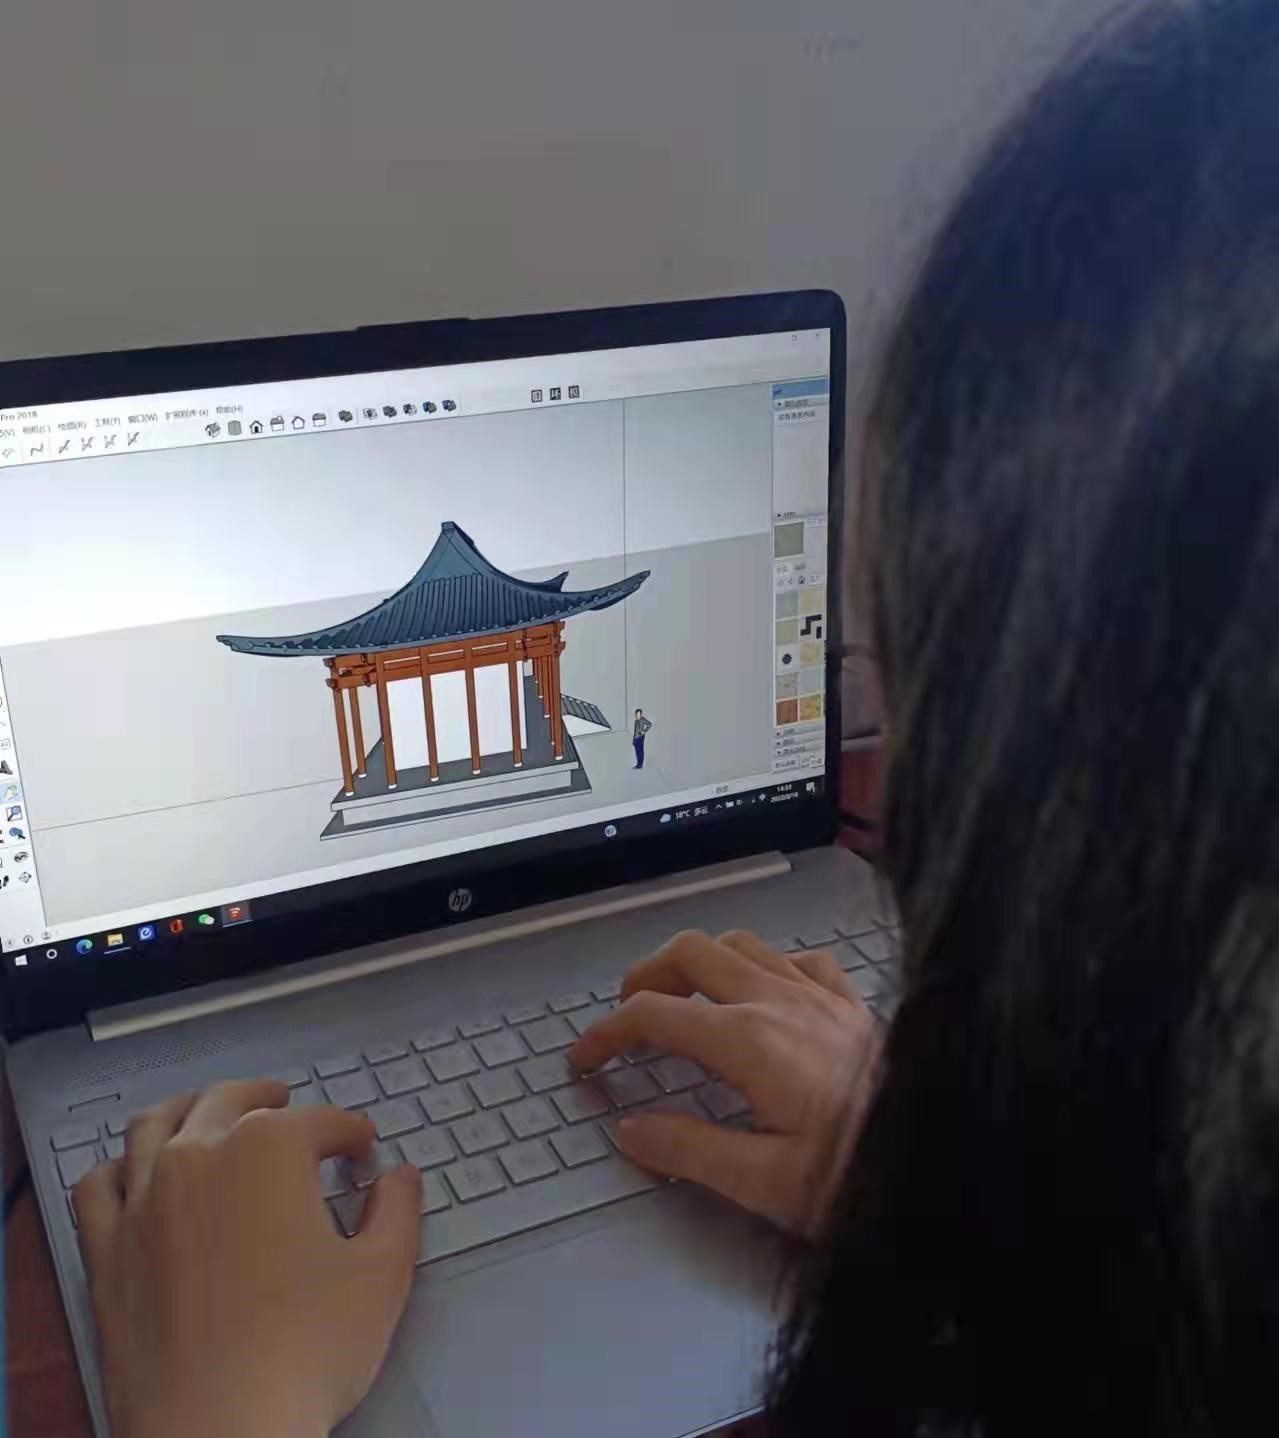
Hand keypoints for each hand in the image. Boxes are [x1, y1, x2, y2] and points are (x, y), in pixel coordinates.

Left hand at [74, 1079, 420, 1437]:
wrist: (220, 1433)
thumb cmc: (303, 1354)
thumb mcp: (382, 1275)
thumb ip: (398, 1211)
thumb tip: (400, 1178)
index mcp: (269, 1149)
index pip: (322, 1121)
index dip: (351, 1133)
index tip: (363, 1150)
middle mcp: (198, 1157)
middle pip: (232, 1100)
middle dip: (269, 1098)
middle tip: (292, 1108)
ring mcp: (142, 1201)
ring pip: (157, 1123)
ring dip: (191, 1109)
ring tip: (212, 1114)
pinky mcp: (104, 1251)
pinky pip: (98, 1185)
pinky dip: (121, 1168)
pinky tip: (139, 1175)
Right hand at [569, 930, 882, 1236]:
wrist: (944, 1158)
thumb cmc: (861, 1176)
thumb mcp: (764, 1183)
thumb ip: (688, 1150)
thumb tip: (631, 1130)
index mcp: (750, 1042)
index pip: (654, 1015)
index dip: (607, 1032)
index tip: (585, 1058)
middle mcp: (781, 1002)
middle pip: (691, 953)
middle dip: (645, 977)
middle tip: (624, 1017)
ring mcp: (820, 995)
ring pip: (741, 943)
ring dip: (699, 961)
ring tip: (681, 996)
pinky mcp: (852, 1004)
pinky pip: (797, 958)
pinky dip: (763, 965)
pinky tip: (763, 992)